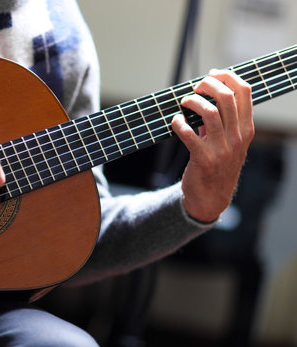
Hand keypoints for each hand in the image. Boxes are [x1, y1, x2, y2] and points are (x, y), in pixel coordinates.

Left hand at [171, 69, 253, 222]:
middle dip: (208, 85)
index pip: (245, 93)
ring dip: (193, 102)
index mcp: (246, 129)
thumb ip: (222, 121)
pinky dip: (179, 124)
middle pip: (227, 98)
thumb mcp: (228, 142)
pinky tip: (175, 121)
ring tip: (184, 102)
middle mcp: (237, 137)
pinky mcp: (203, 159)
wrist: (211, 196)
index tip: (213, 74)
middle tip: (195, 86)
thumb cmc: (218, 164)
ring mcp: (221, 149)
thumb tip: (207, 94)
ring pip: (210, 113)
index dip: (228, 77)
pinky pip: (188, 135)